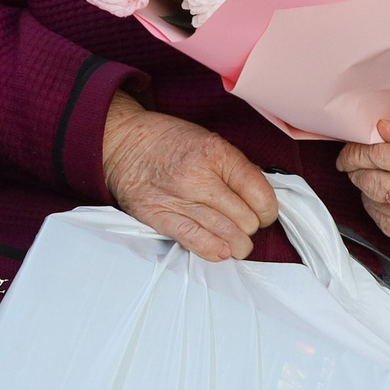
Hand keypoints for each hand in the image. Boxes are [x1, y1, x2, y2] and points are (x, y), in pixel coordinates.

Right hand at [102, 95, 280, 261]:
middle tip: (243, 223)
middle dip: (250, 225)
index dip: (268, 210)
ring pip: (227, 235)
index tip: (262, 212)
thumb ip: (234, 168)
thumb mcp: (208, 140)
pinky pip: (196, 241)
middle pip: (246, 219)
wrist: (122, 139)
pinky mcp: (160, 215)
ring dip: (238, 244)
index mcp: (216, 153)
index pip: (260, 195)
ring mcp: (178, 198)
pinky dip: (214, 250)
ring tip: (236, 242)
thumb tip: (260, 198)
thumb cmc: (167, 140)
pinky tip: (221, 250)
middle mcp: (198, 176)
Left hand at [337, 120, 389, 253]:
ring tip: (378, 177)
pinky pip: (383, 224)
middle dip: (357, 170)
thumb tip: (378, 129)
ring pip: (373, 204)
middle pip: (373, 182)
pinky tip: (388, 198)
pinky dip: (377, 208)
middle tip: (356, 161)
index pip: (382, 158)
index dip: (358, 152)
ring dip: (367, 188)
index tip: (350, 149)